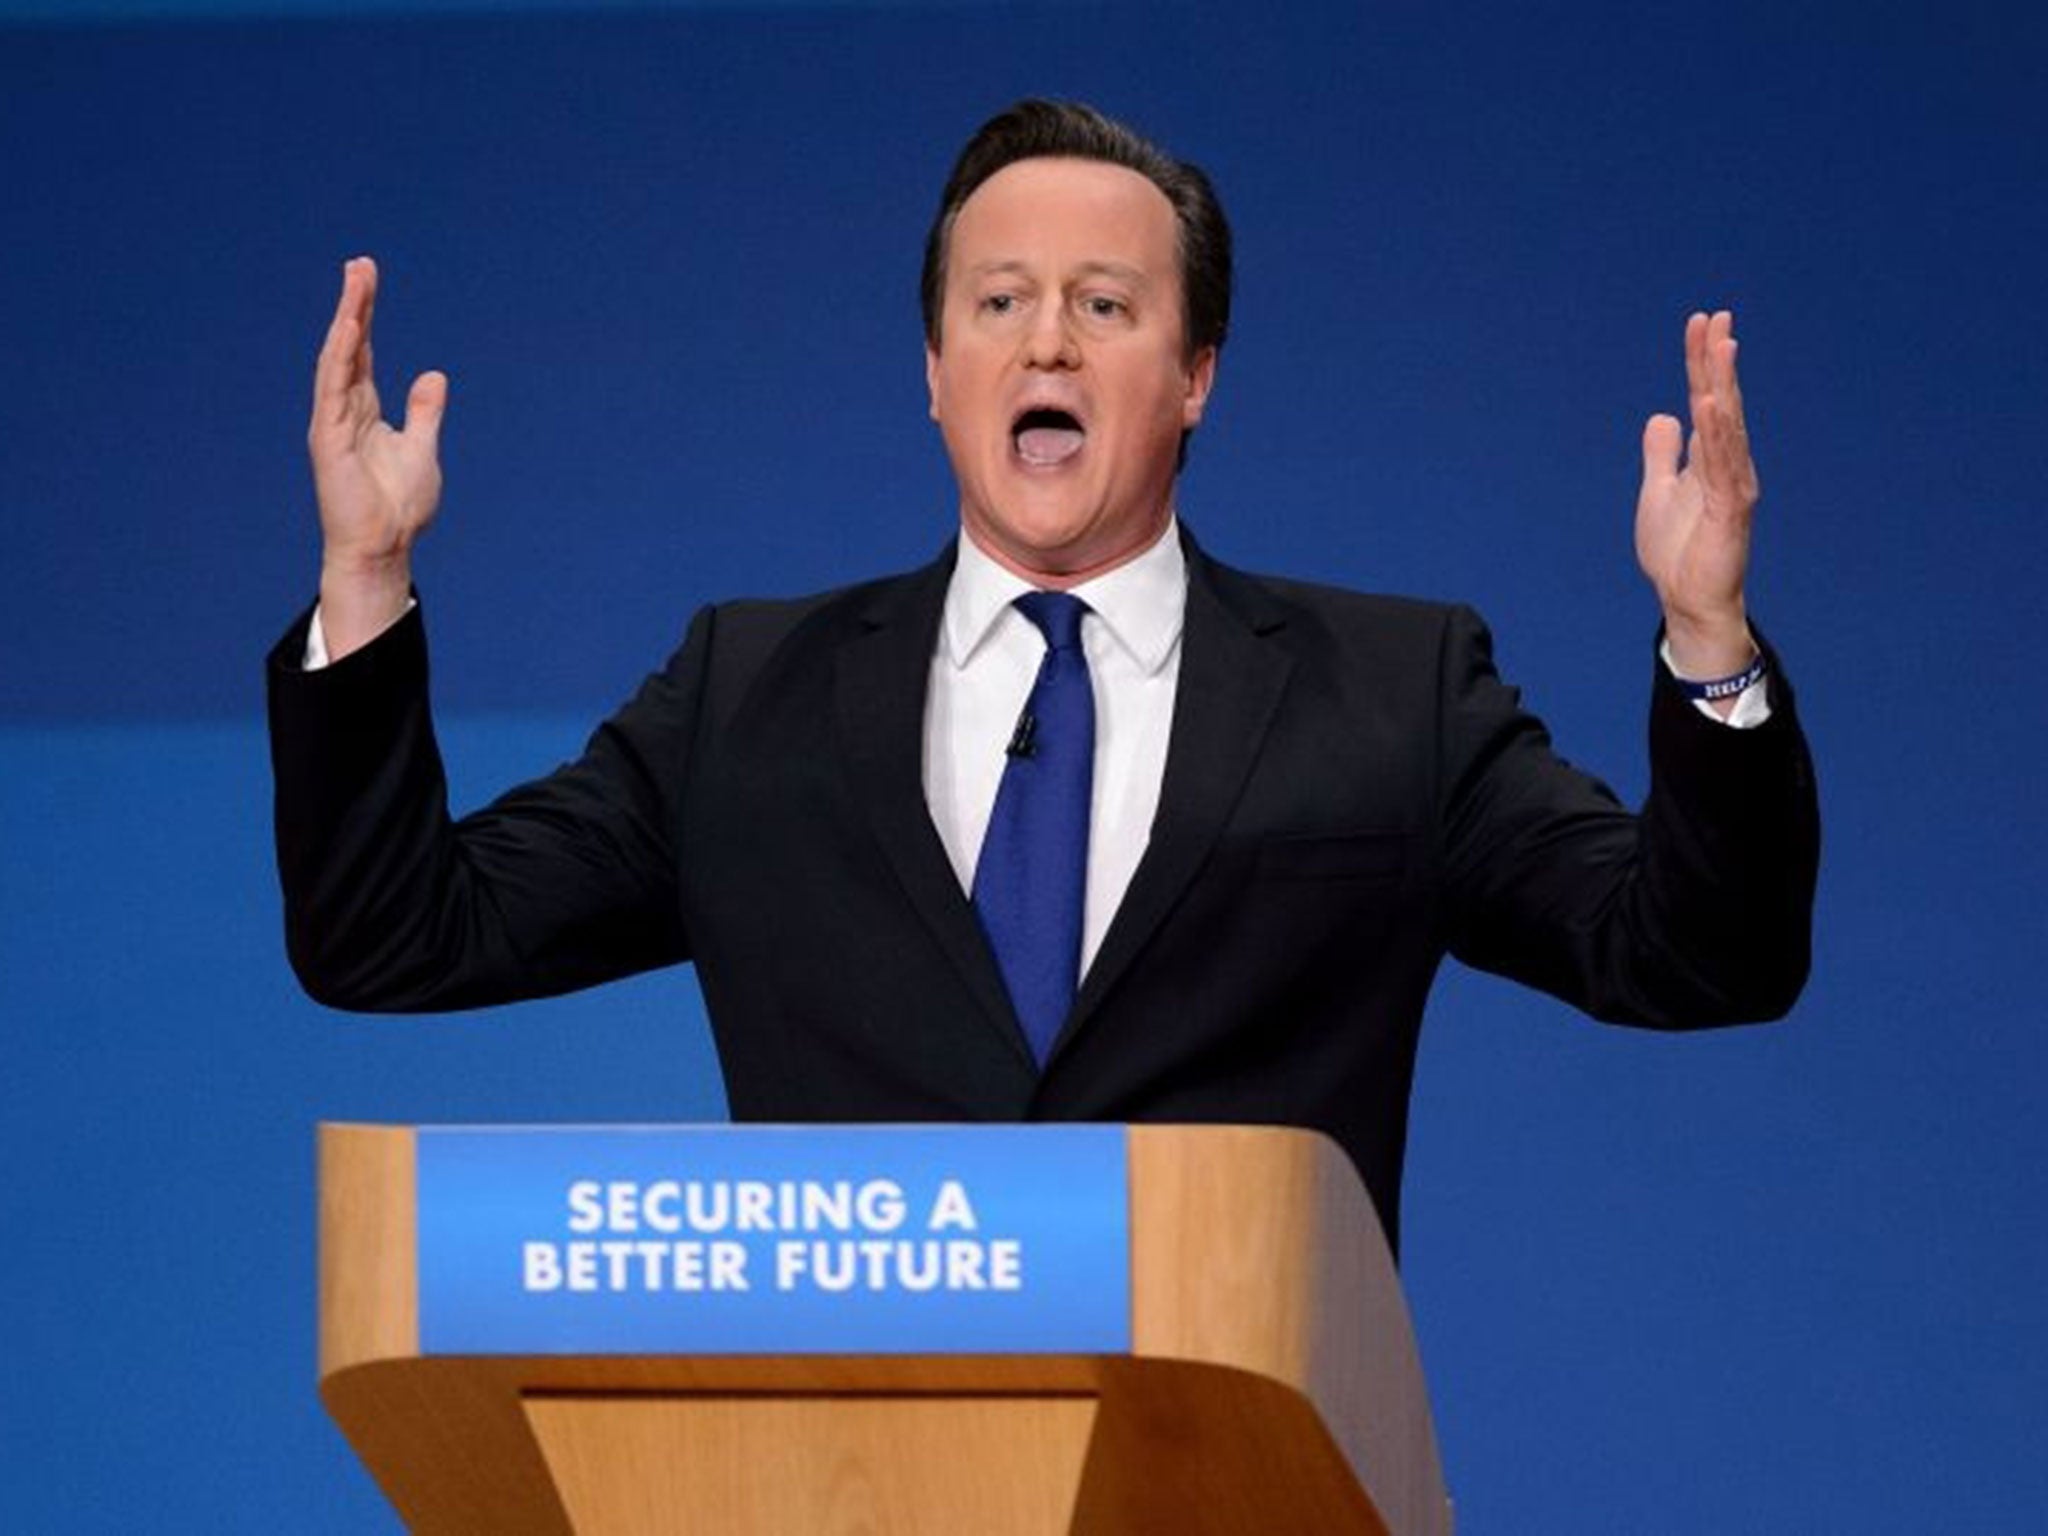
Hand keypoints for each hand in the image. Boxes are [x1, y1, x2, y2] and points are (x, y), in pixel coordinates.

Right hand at [308, 256, 446, 658]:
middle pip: (348, 346)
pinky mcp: (328, 438)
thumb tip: (433, 376)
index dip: (365, 315)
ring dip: (346, 319)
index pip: (362, 351)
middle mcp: (344, 409)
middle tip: (360, 264)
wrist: (385, 546)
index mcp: (364, 409)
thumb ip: (424, 411)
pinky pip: (333, 389)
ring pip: (338, 359)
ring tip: (355, 281)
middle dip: (354, 305)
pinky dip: (340, 357)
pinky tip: (348, 328)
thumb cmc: (399, 506)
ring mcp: (333, 421)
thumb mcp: (422, 447)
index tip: (368, 277)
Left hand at [1636, 310, 1758, 680]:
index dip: (1701, 362)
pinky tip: (1711, 405)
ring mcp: (1732, 485)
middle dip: (1717, 361)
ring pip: (1728, 426)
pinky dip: (1718, 434)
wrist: (1687, 599)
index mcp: (1708, 459)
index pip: (1706, 399)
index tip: (1701, 322)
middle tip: (1716, 317)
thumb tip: (1663, 415)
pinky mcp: (1731, 510)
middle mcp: (1726, 465)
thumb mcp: (1657, 492)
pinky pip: (1724, 465)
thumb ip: (1661, 455)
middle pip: (1722, 402)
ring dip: (1723, 385)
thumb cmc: (1677, 551)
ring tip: (1720, 347)